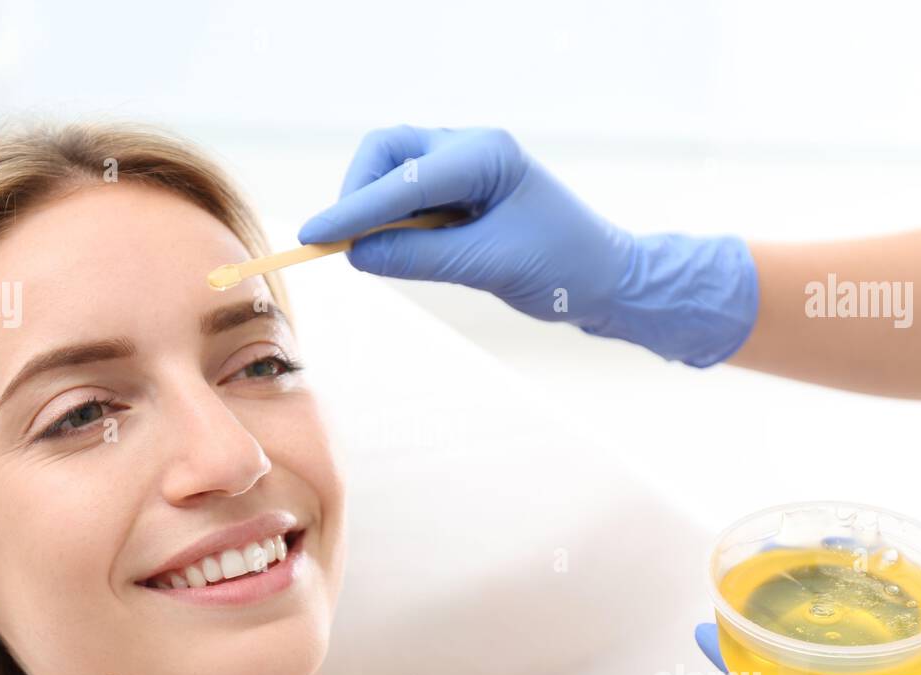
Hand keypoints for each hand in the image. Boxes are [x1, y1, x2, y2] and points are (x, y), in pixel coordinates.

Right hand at [299, 125, 759, 367]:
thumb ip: (419, 258)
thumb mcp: (487, 267)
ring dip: (375, 209)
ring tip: (377, 253)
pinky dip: (393, 221)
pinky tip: (397, 249)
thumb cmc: (562, 269)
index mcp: (485, 155)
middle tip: (347, 245)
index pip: (403, 178)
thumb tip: (356, 255)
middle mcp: (472, 149)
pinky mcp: (462, 191)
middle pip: (387, 153)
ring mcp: (466, 166)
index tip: (313, 238)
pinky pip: (409, 197)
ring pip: (393, 173)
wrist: (607, 280)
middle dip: (360, 195)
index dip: (354, 210)